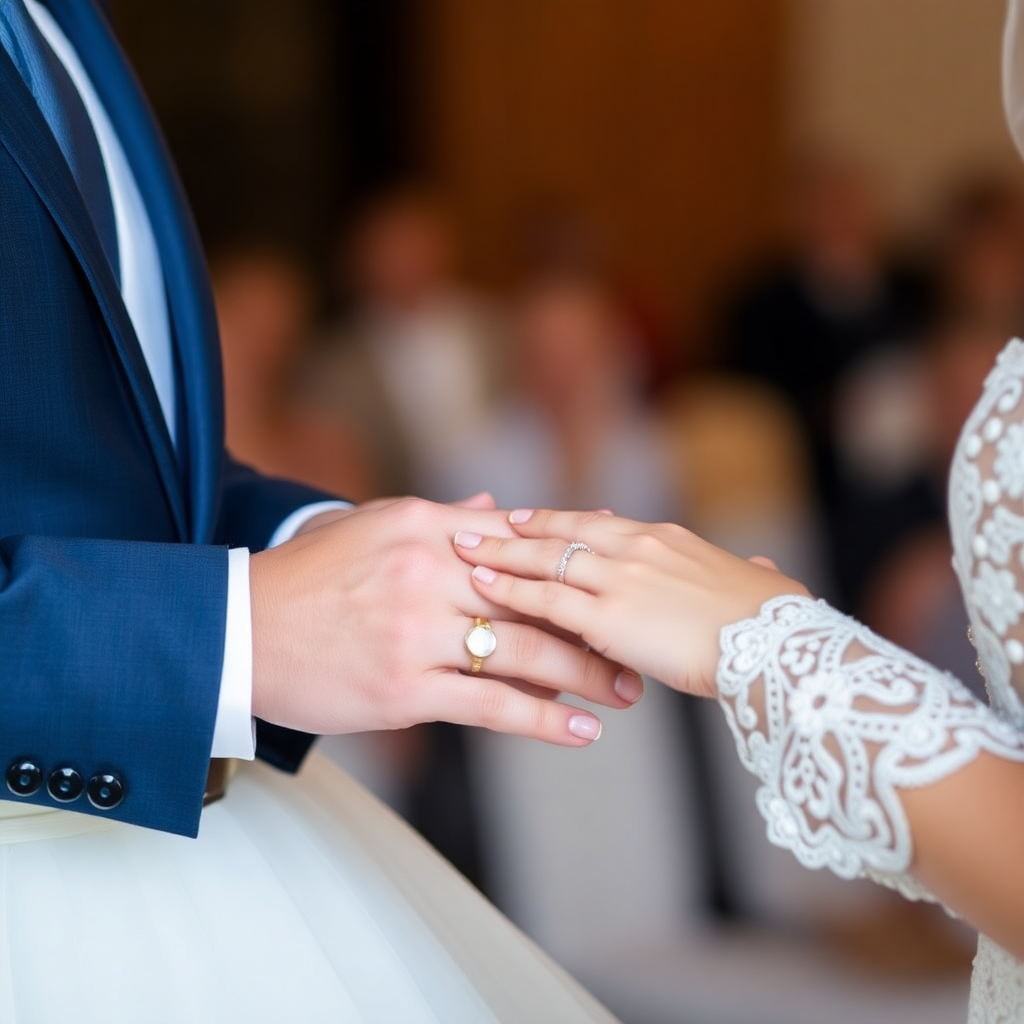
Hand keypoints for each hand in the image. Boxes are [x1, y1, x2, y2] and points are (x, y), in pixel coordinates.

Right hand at [250, 498, 640, 744]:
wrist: (239, 630)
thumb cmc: (308, 577)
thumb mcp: (371, 526)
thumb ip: (441, 517)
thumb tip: (494, 508)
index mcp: (425, 527)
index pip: (520, 545)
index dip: (574, 567)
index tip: (616, 584)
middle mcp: (428, 573)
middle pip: (535, 600)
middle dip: (593, 627)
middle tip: (637, 648)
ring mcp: (417, 632)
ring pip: (522, 653)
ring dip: (583, 675)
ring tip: (623, 692)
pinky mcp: (403, 688)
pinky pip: (488, 705)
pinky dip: (540, 719)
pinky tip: (578, 731)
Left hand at [454, 509, 807, 698]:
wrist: (777, 647)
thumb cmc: (776, 621)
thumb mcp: (763, 584)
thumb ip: (750, 574)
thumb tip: (763, 568)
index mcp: (665, 539)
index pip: (595, 524)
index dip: (556, 522)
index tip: (527, 519)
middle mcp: (635, 548)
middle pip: (560, 532)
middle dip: (514, 530)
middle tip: (477, 523)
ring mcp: (619, 579)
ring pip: (544, 559)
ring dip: (499, 554)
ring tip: (462, 548)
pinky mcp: (608, 618)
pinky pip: (545, 600)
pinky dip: (510, 591)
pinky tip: (482, 586)